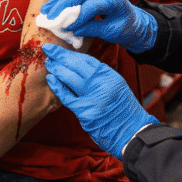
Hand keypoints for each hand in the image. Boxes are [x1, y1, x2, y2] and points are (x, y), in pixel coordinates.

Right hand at [39, 0, 157, 52]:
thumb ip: (93, 29)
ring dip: (58, 1)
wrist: (132, 21)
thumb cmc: (124, 27)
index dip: (79, 16)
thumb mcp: (111, 32)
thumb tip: (73, 29)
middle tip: (50, 16)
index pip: (93, 5)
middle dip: (63, 4)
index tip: (68, 27)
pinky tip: (50, 6)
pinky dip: (60, 0)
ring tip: (45, 11)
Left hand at [42, 43, 158, 158]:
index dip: (72, 53)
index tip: (61, 49)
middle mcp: (102, 83)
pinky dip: (57, 87)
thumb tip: (81, 69)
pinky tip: (51, 80)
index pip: (87, 60)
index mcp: (111, 76)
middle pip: (77, 65)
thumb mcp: (118, 88)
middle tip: (48, 49)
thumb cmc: (125, 112)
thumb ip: (101, 78)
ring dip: (57, 69)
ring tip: (49, 64)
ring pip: (70, 77)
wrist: (133, 133)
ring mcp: (93, 97)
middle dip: (60, 55)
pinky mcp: (85, 111)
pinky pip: (67, 97)